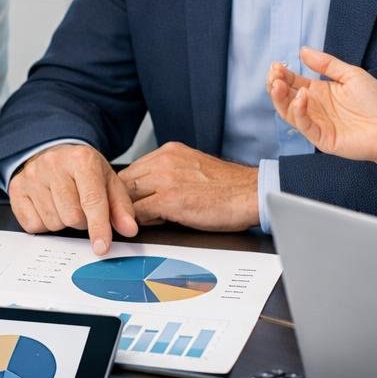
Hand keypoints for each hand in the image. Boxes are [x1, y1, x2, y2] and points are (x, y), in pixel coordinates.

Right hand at [8, 143, 137, 253]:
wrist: (52, 153)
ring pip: (53, 223)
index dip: (99, 227)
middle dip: (81, 222)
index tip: (102, 247)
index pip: (92, 200)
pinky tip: (48, 206)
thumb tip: (129, 229)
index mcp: (82, 160)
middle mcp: (54, 165)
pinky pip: (33, 225)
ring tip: (64, 204)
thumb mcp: (107, 182)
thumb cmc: (82, 170)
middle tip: (81, 207)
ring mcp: (32, 176)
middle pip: (72, 216)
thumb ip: (121, 207)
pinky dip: (44, 223)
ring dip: (63, 222)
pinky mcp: (16, 189)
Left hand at [116, 142, 259, 230]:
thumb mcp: (192, 169)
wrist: (252, 193)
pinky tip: (152, 226)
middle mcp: (164, 160)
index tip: (131, 201)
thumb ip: (169, 174)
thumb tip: (150, 192)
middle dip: (124, 200)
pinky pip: (138, 212)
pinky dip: (140, 222)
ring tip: (141, 221)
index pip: (133, 169)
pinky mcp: (169, 199)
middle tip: (130, 215)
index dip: (129, 189)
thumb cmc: (229, 187)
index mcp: (170, 151)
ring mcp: (165, 179)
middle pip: (125, 180)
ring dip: (130, 211)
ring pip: (127, 196)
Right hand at [267, 47, 376, 162]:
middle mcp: (314, 107)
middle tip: (274, 74)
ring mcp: (316, 123)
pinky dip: (299, 111)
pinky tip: (301, 97)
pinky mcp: (321, 138)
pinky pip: (304, 125)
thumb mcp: (351, 75)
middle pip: (286, 96)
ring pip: (289, 112)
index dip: (283, 74)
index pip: (293, 82)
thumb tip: (302, 51)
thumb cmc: (376, 101)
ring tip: (278, 84)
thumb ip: (327, 64)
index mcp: (319, 91)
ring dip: (280, 98)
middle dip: (276, 84)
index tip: (277, 65)